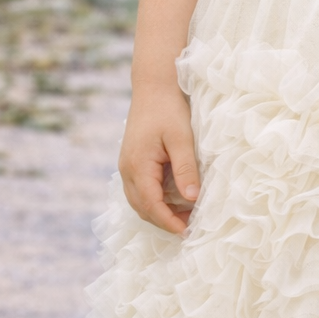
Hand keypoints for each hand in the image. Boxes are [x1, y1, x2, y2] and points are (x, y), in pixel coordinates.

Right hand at [119, 84, 200, 234]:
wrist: (153, 86)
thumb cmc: (169, 109)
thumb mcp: (182, 138)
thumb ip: (186, 169)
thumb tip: (191, 199)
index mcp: (137, 166)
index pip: (151, 205)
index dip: (168, 222)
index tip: (187, 232)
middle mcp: (127, 170)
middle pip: (142, 208)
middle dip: (164, 221)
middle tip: (190, 227)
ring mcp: (127, 166)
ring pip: (139, 201)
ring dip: (159, 212)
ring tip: (184, 216)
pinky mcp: (132, 161)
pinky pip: (140, 189)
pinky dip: (155, 200)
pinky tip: (174, 199)